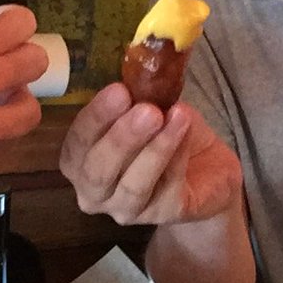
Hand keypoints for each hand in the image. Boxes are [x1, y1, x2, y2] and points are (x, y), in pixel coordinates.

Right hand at [60, 82, 241, 225]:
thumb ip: (135, 95)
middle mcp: (94, 191)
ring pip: (133, 185)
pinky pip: (167, 188)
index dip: (96, 117)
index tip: (119, 90)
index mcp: (80, 160)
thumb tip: (140, 67)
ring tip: (175, 115)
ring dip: (155, 148)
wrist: (205, 165)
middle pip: (98, 170)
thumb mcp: (147, 105)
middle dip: (122, 138)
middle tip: (147, 109)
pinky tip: (186, 130)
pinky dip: (177, 157)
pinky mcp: (163, 214)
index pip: (78, 142)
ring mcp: (126, 209)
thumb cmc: (163, 131)